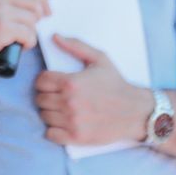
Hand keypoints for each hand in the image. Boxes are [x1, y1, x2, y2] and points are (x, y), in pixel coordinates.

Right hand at [0, 0, 49, 65]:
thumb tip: (42, 2)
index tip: (46, 11)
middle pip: (34, 2)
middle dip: (37, 18)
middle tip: (29, 29)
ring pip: (33, 20)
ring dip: (31, 33)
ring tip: (18, 38)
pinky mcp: (2, 28)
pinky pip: (29, 35)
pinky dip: (28, 43)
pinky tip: (18, 45)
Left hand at [34, 36, 153, 146]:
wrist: (135, 111)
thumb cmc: (116, 84)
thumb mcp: (99, 58)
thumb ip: (75, 46)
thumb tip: (54, 36)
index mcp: (71, 82)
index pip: (40, 81)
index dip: (44, 80)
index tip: (51, 83)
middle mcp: (69, 102)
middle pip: (40, 99)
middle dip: (46, 95)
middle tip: (56, 95)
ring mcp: (72, 121)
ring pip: (44, 116)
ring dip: (49, 112)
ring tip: (60, 108)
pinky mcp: (77, 137)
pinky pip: (51, 135)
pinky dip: (53, 130)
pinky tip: (62, 123)